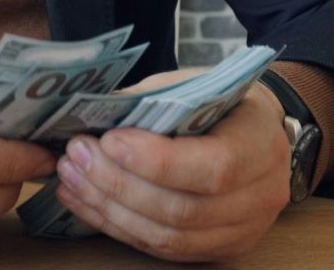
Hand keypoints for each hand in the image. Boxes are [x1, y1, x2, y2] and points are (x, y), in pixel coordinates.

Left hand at [53, 67, 291, 261]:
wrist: (259, 130)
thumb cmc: (222, 101)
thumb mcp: (194, 84)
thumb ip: (149, 101)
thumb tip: (90, 113)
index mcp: (260, 145)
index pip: (213, 167)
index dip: (157, 161)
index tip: (109, 140)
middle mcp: (261, 196)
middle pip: (184, 209)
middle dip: (120, 185)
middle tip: (77, 156)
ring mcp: (243, 230)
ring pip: (169, 237)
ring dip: (111, 210)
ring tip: (72, 179)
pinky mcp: (219, 248)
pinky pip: (164, 249)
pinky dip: (119, 227)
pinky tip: (87, 202)